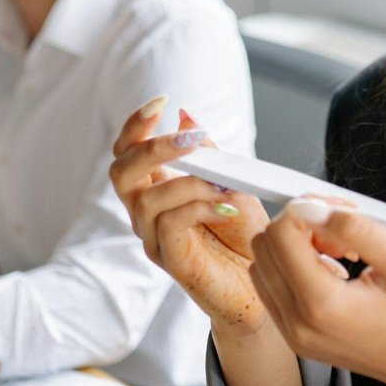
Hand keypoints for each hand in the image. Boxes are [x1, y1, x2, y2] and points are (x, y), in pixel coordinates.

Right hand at [109, 98, 271, 330]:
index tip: (161, 102)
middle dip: (152, 147)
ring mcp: (154, 239)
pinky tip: (225, 204)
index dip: (135, 126)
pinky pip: (170, 225)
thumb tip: (185, 115)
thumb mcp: (230, 182)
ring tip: (223, 183)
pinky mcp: (171, 261)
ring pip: (146, 199)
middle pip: (120, 172)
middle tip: (189, 138)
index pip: (127, 152)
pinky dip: (197, 206)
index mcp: (154, 189)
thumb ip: (208, 154)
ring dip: (188, 181)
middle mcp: (145, 214)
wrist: (264, 283)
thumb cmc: (244, 235)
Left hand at [250, 200, 385, 385]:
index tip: (338, 210)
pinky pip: (273, 287)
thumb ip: (357, 228)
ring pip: (263, 266)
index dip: (308, 210)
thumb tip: (317, 208)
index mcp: (322, 304)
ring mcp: (293, 334)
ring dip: (295, 247)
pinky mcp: (295, 337)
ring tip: (339, 253)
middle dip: (299, 226)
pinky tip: (333, 272)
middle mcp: (298, 323)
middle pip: (265, 247)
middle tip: (340, 232)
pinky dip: (295, 269)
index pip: (281, 236)